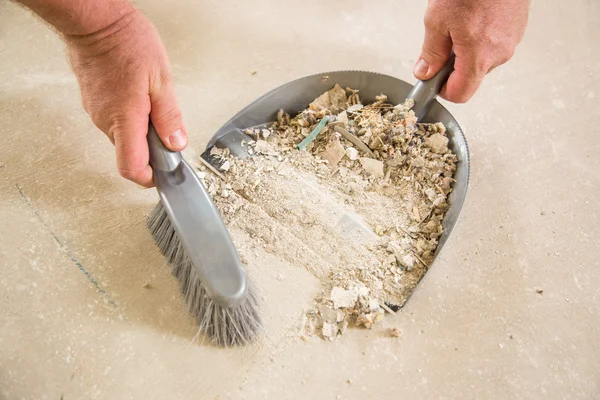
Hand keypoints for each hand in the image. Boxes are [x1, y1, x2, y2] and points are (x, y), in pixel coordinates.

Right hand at [65, 9, 186, 186]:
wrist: (95, 22)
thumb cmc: (127, 43)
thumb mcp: (161, 79)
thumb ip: (169, 116)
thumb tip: (177, 143)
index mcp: (124, 119)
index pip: (131, 167)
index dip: (148, 177)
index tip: (163, 174)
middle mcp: (106, 120)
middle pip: (129, 153)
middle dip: (151, 149)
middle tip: (167, 132)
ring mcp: (96, 112)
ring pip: (123, 136)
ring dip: (141, 130)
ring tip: (152, 104)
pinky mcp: (93, 102)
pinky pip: (115, 120)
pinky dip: (130, 117)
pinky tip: (139, 97)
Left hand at [413, 0, 528, 102]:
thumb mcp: (437, 20)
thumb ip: (430, 52)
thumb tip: (425, 72)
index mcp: (479, 55)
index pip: (461, 94)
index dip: (444, 90)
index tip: (434, 81)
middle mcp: (500, 53)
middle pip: (471, 77)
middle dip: (454, 67)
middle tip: (442, 42)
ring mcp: (512, 41)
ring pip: (483, 60)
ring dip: (468, 51)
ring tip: (459, 23)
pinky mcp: (517, 29)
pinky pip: (495, 45)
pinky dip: (481, 38)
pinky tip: (474, 18)